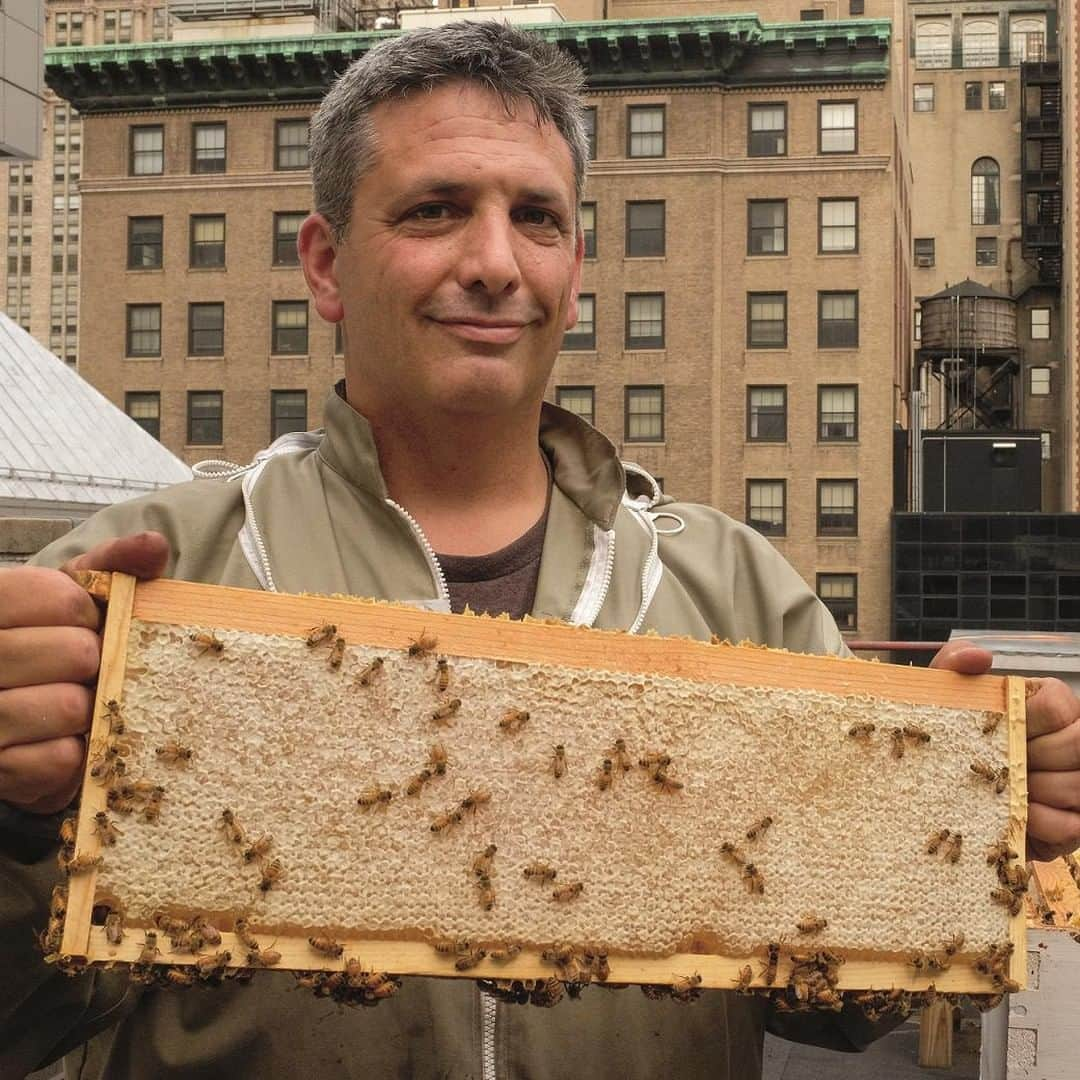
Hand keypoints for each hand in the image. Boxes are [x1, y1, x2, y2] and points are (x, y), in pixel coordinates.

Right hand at [0, 532, 168, 814]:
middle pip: (76, 654)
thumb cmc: (47, 644)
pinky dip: (73, 754)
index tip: (82, 624)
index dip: (88, 615)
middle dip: (93, 664)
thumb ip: (111, 564)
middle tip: (79, 671)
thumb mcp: (72, 595)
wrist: (17, 725)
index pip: (63, 600)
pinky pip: (60, 758)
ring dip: (86, 710)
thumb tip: (154, 545)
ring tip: (69, 705)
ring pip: (68, 707)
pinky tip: (57, 741)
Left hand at [931, 639, 1079, 860]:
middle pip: (1077, 744)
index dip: (1025, 722)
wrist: (937, 793)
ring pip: (1077, 785)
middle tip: (998, 766)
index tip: (995, 733)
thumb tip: (980, 656)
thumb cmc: (949, 739)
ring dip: (1033, 792)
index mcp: (1048, 703)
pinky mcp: (1076, 821)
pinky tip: (1018, 816)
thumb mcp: (941, 698)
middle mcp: (1074, 737)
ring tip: (1003, 791)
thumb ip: (953, 665)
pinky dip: (1042, 823)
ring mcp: (1078, 780)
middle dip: (1031, 758)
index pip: (1057, 704)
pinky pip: (1073, 825)